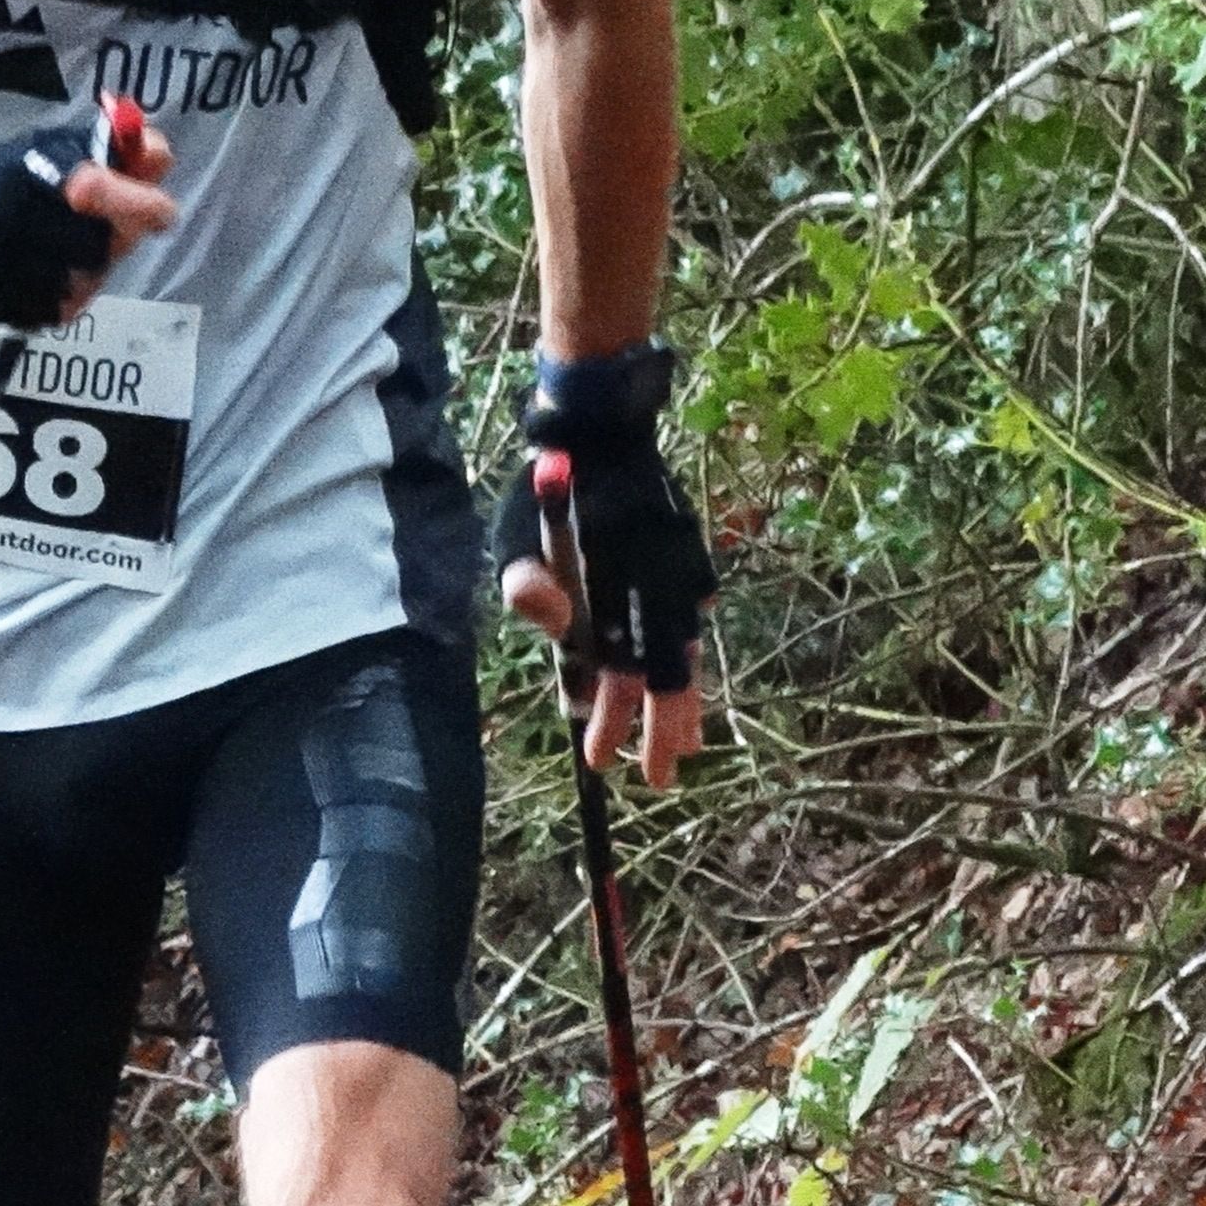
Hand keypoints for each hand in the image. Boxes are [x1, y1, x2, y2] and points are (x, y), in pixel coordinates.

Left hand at [493, 358, 710, 786]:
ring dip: (682, 703)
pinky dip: (682, 656)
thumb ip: (529, 583)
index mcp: (618, 592)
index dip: (617, 722)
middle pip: (668, 678)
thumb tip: (557, 628)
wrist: (599, 426)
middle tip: (655, 778)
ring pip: (685, 654)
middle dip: (661, 731)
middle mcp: (659, 590)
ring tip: (685, 747)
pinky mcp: (687, 559)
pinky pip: (688, 621)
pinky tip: (679, 679)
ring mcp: (680, 575)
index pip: (626, 676)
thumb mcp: (517, 535)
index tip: (602, 762)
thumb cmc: (547, 486)